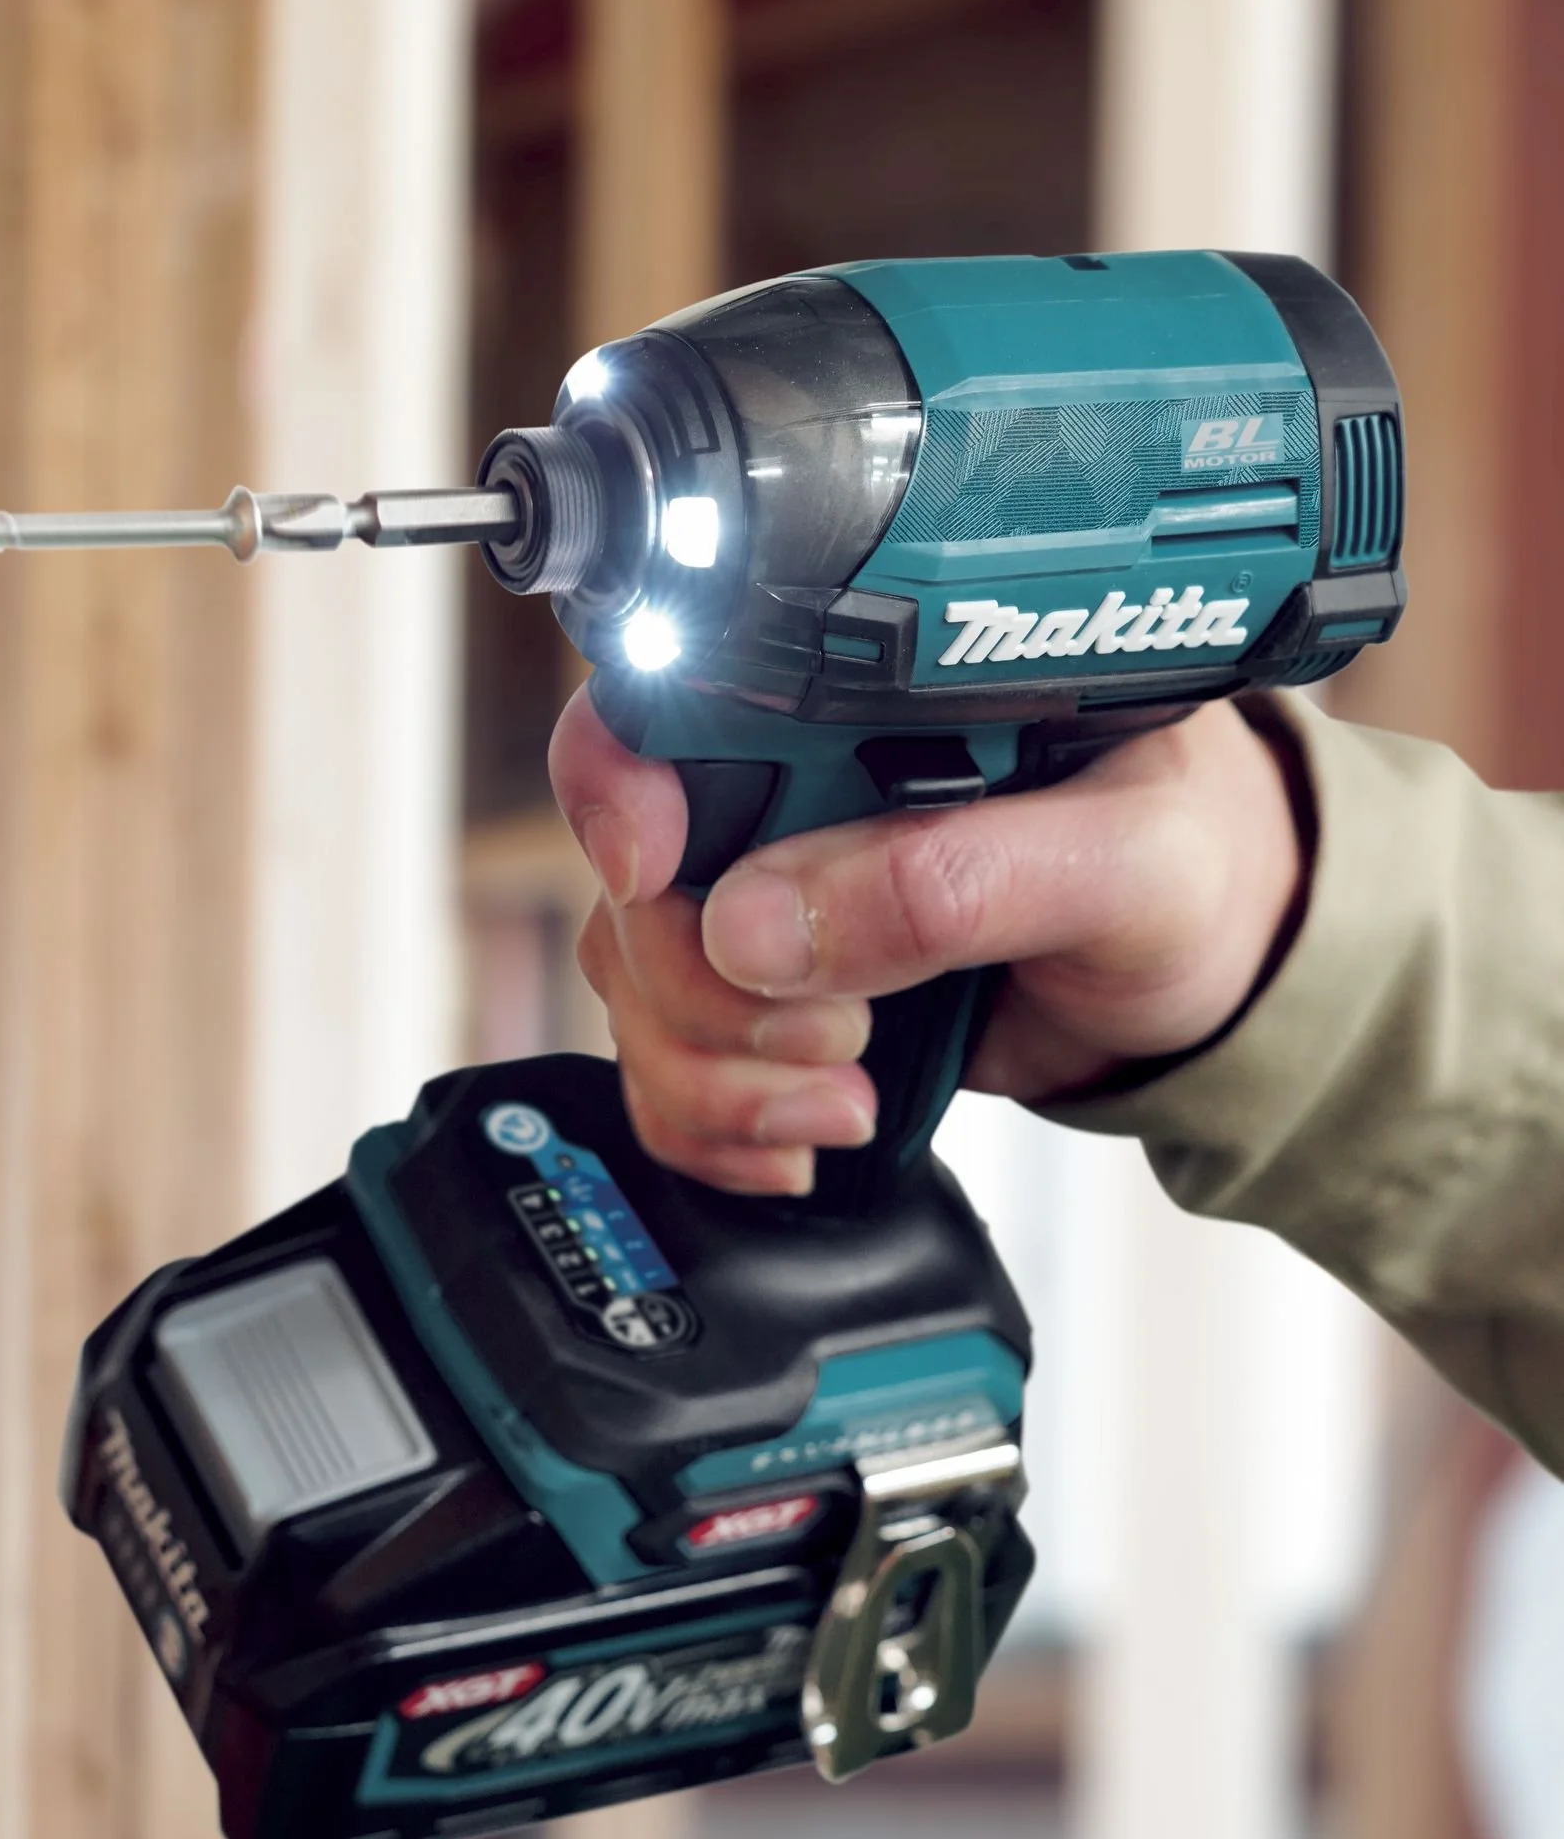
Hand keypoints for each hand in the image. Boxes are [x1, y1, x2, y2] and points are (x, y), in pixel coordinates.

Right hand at [549, 687, 1305, 1196]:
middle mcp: (793, 789)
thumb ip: (956, 879)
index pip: (664, 702)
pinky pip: (667, 1068)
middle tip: (840, 1034)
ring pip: (637, 987)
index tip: (653, 872)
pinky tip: (803, 1136)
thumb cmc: (1198, 871)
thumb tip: (761, 926)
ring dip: (718, 1073)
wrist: (1221, 977)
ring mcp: (774, 900)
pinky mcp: (775, 999)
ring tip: (848, 1095)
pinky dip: (711, 1123)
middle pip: (632, 881)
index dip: (618, 785)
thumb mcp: (1121, 861)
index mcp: (862, 705)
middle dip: (702, 989)